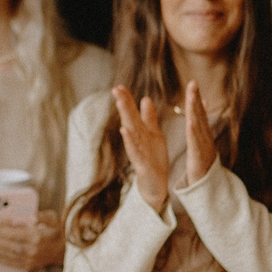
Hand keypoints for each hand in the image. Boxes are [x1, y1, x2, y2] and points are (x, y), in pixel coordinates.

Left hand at [0, 209, 65, 271]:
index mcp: (37, 236)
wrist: (63, 251)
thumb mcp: (53, 218)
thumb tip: (31, 216)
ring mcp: (29, 259)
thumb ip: (42, 216)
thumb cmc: (56, 230)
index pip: (13, 233)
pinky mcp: (27, 266)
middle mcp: (32, 249)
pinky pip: (8, 262)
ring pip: (5, 254)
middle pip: (6, 244)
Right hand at [112, 87, 171, 213]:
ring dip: (125, 118)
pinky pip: (134, 151)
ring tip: (120, 103)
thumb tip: (145, 98)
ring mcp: (138, 152)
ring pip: (131, 132)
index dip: (127, 100)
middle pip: (129, 119)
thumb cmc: (153, 160)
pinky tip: (124, 130)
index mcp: (142, 133)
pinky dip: (129, 141)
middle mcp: (137, 141)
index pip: (132, 114)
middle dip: (123, 104)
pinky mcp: (141, 164)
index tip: (119, 86)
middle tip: (116, 89)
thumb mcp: (153, 135)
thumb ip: (149, 118)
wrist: (155, 185)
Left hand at [176, 81, 218, 189]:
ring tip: (191, 98)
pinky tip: (190, 123)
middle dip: (196, 99)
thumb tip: (203, 106)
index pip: (199, 113)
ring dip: (195, 112)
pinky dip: (193, 133)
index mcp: (202, 135)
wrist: (208, 188)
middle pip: (200, 116)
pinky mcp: (199, 159)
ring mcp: (203, 148)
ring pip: (198, 127)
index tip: (192, 82)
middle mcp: (205, 139)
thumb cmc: (204, 164)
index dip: (196, 98)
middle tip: (193, 83)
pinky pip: (195, 145)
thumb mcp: (202, 143)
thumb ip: (201, 125)